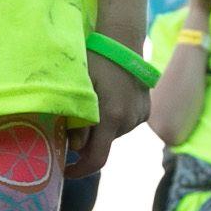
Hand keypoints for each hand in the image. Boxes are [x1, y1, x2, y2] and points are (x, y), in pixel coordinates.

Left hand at [67, 52, 147, 177]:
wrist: (122, 39)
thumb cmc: (94, 59)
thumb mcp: (79, 87)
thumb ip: (76, 120)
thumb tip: (75, 148)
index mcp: (112, 116)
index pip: (97, 159)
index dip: (80, 170)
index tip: (65, 170)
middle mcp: (129, 121)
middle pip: (103, 145)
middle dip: (87, 142)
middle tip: (71, 125)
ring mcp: (139, 116)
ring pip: (113, 135)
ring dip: (100, 129)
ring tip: (92, 104)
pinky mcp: (145, 110)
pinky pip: (124, 124)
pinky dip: (113, 120)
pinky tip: (108, 100)